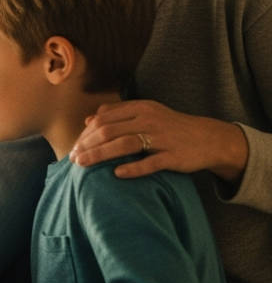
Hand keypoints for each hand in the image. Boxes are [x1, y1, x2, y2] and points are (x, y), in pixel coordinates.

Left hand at [70, 100, 248, 183]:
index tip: (74, 147)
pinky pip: (150, 163)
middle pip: (109, 131)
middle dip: (87, 145)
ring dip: (100, 155)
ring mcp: (162, 138)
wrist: (209, 138)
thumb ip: (118, 113)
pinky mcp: (174, 156)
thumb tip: (88, 119)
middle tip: (73, 158)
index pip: (103, 119)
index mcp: (140, 108)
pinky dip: (132, 168)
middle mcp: (149, 120)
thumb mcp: (146, 112)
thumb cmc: (171, 126)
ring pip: (124, 144)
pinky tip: (116, 174)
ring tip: (83, 165)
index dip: (85, 134)